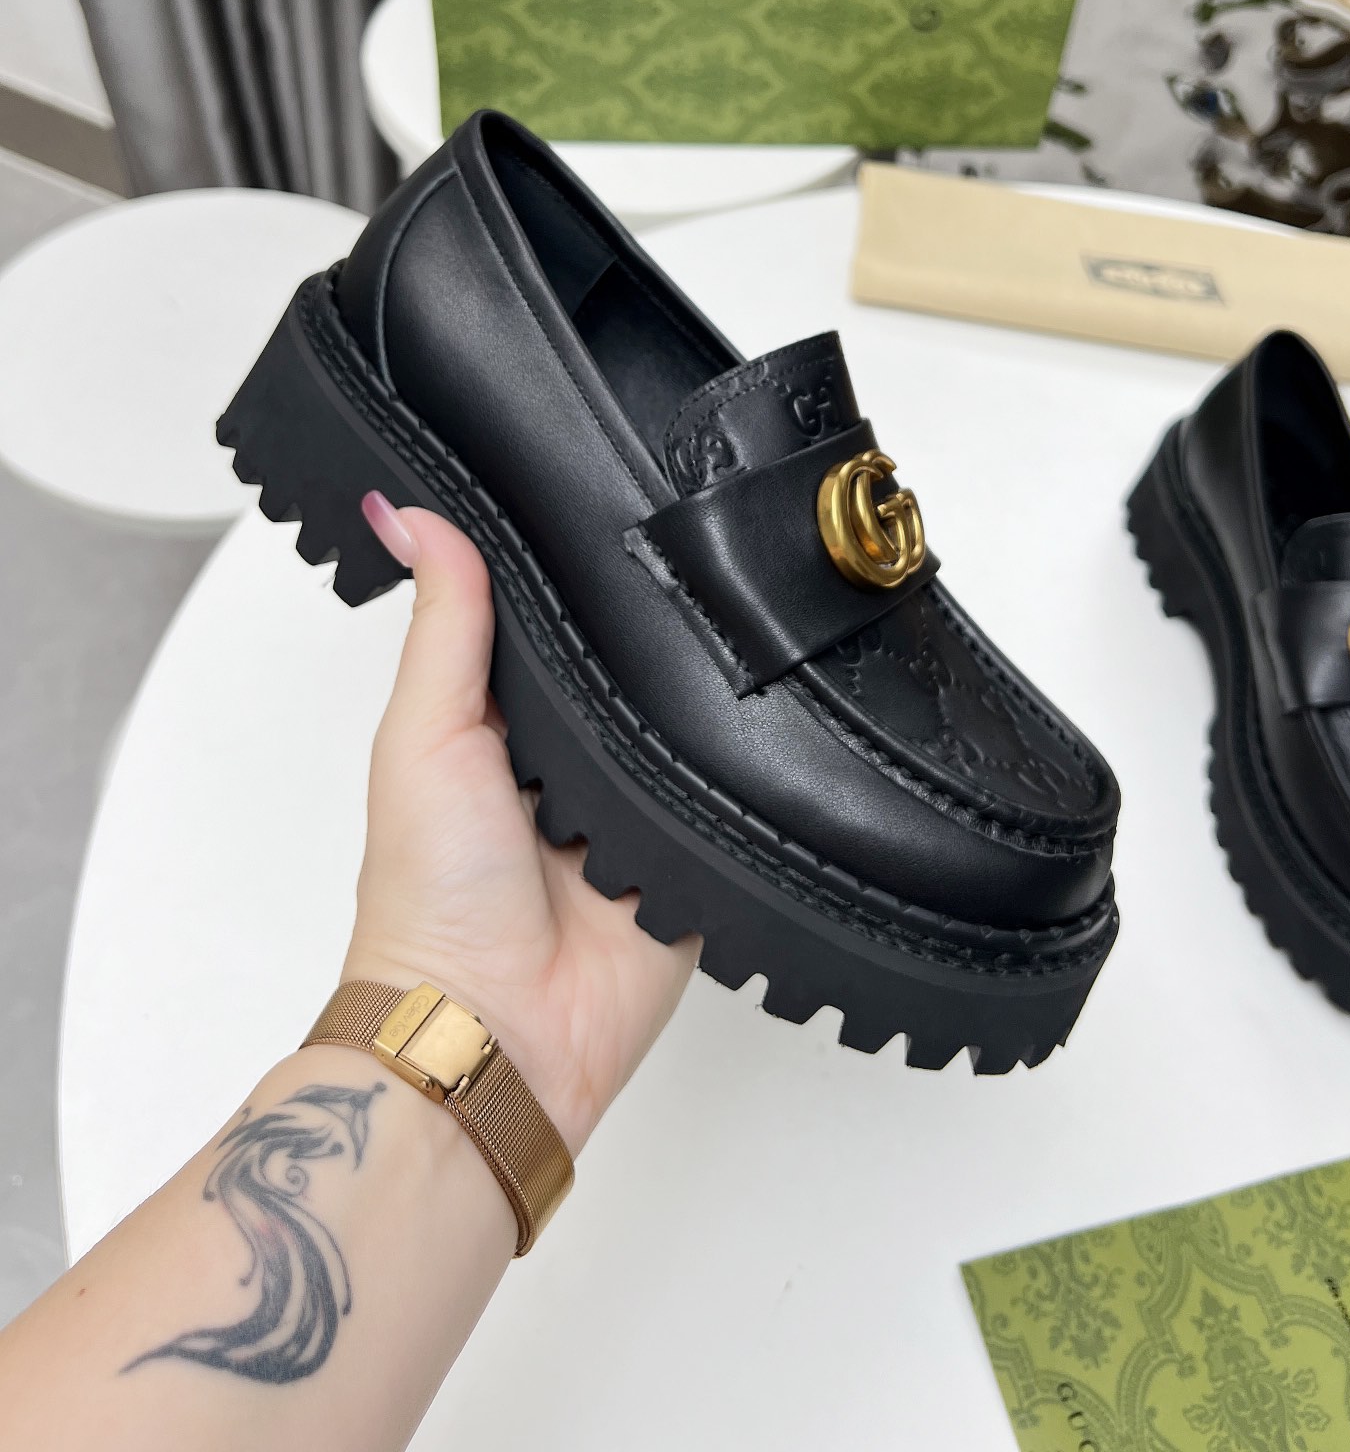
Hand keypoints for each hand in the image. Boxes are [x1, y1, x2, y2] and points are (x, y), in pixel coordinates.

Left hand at [341, 496, 697, 1155]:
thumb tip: (412, 514)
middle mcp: (574, 760)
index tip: (612, 487)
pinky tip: (767, 713)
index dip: (577, 566)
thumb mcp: (426, 736)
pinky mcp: (694, 857)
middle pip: (632, 665)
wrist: (496, 1033)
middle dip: (656, 627)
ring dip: (702, 696)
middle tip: (698, 544)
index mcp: (504, 721)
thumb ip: (444, 626)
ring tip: (738, 624)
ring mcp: (638, 809)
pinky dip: (743, 767)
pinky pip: (733, 795)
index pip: (553, 618)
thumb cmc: (429, 896)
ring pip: (690, 720)